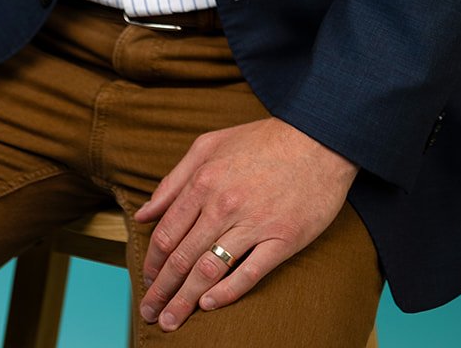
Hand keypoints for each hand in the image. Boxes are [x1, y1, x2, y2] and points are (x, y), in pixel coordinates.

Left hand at [134, 117, 357, 331]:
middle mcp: (224, 204)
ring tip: (171, 322)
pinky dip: (226, 293)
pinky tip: (208, 305)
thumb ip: (174, 180)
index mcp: (204, 181)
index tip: (146, 280)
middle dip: (161, 290)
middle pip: (183, 257)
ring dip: (185, 300)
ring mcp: (254, 223)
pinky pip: (249, 273)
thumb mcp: (209, 145)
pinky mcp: (283, 238)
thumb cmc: (261, 141)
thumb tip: (143, 213)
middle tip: (149, 312)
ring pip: (210, 270)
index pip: (167, 233)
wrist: (317, 139)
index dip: (152, 262)